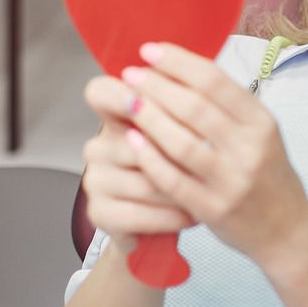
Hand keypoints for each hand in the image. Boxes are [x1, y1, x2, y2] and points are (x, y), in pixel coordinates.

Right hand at [81, 75, 195, 254]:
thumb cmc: (178, 166)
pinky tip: (189, 215)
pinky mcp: (98, 212)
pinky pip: (139, 214)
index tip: (140, 98)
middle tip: (212, 159)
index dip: (118, 94)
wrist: (161, 217)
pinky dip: (170, 216)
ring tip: (207, 191)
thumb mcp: (184, 133)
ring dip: (181, 189)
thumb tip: (211, 89)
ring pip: (144, 181)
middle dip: (180, 153)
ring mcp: (96, 179)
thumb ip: (190, 109)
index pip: (101, 93)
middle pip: (137, 143)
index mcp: (117, 117)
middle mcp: (100, 146)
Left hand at [121, 42, 307, 267]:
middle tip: (131, 73)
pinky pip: (173, 180)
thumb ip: (231, 109)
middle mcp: (251, 150)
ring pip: (181, 143)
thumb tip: (184, 70)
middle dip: (157, 86)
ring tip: (128, 102)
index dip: (179, 62)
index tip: (151, 50)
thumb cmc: (269, 177)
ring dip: (149, 118)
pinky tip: (131, 141)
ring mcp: (232, 182)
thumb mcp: (263, 136)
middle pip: (195, 108)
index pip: (217, 82)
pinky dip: (149, 158)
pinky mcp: (213, 209)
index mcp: (263, 124)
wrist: (287, 230)